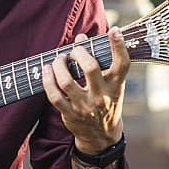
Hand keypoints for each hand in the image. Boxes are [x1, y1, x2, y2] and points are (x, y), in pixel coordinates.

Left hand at [41, 27, 130, 154]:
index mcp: (116, 87)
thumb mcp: (113, 87)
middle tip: (76, 48)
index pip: (121, 65)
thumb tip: (83, 39)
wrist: (101, 138)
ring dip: (59, 64)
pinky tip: (47, 70)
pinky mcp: (70, 114)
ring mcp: (85, 107)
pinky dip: (47, 80)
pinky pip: (54, 95)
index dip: (119, 46)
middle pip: (91, 68)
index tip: (114, 30)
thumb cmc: (106, 103)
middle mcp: (101, 97)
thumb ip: (103, 66)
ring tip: (59, 59)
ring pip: (67, 81)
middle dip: (79, 52)